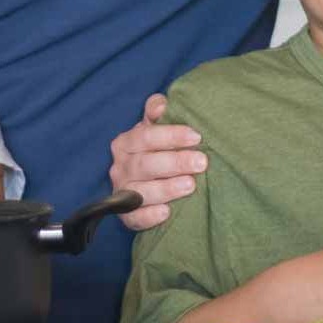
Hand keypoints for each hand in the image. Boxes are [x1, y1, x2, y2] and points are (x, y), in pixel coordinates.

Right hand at [109, 94, 205, 230]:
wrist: (144, 181)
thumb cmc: (154, 151)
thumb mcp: (154, 128)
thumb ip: (157, 112)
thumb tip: (161, 105)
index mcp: (125, 143)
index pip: (146, 136)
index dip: (171, 135)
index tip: (196, 136)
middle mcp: (120, 167)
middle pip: (145, 164)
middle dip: (175, 162)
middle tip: (202, 162)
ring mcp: (122, 192)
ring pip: (140, 191)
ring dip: (166, 188)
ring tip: (190, 185)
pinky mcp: (127, 217)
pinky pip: (135, 218)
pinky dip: (149, 216)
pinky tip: (167, 212)